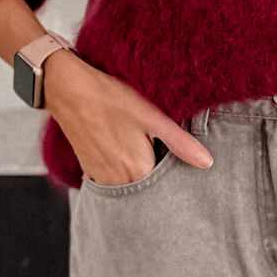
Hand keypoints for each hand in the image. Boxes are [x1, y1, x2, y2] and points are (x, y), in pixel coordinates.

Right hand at [42, 49, 212, 186]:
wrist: (68, 89)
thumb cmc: (110, 99)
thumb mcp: (152, 117)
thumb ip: (180, 143)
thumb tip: (207, 162)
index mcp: (138, 171)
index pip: (166, 186)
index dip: (173, 172)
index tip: (173, 159)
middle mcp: (118, 182)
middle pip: (147, 187)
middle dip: (156, 175)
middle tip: (153, 147)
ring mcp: (101, 179)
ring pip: (130, 185)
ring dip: (138, 174)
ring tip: (137, 147)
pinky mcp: (90, 171)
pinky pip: (113, 180)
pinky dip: (121, 171)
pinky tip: (121, 148)